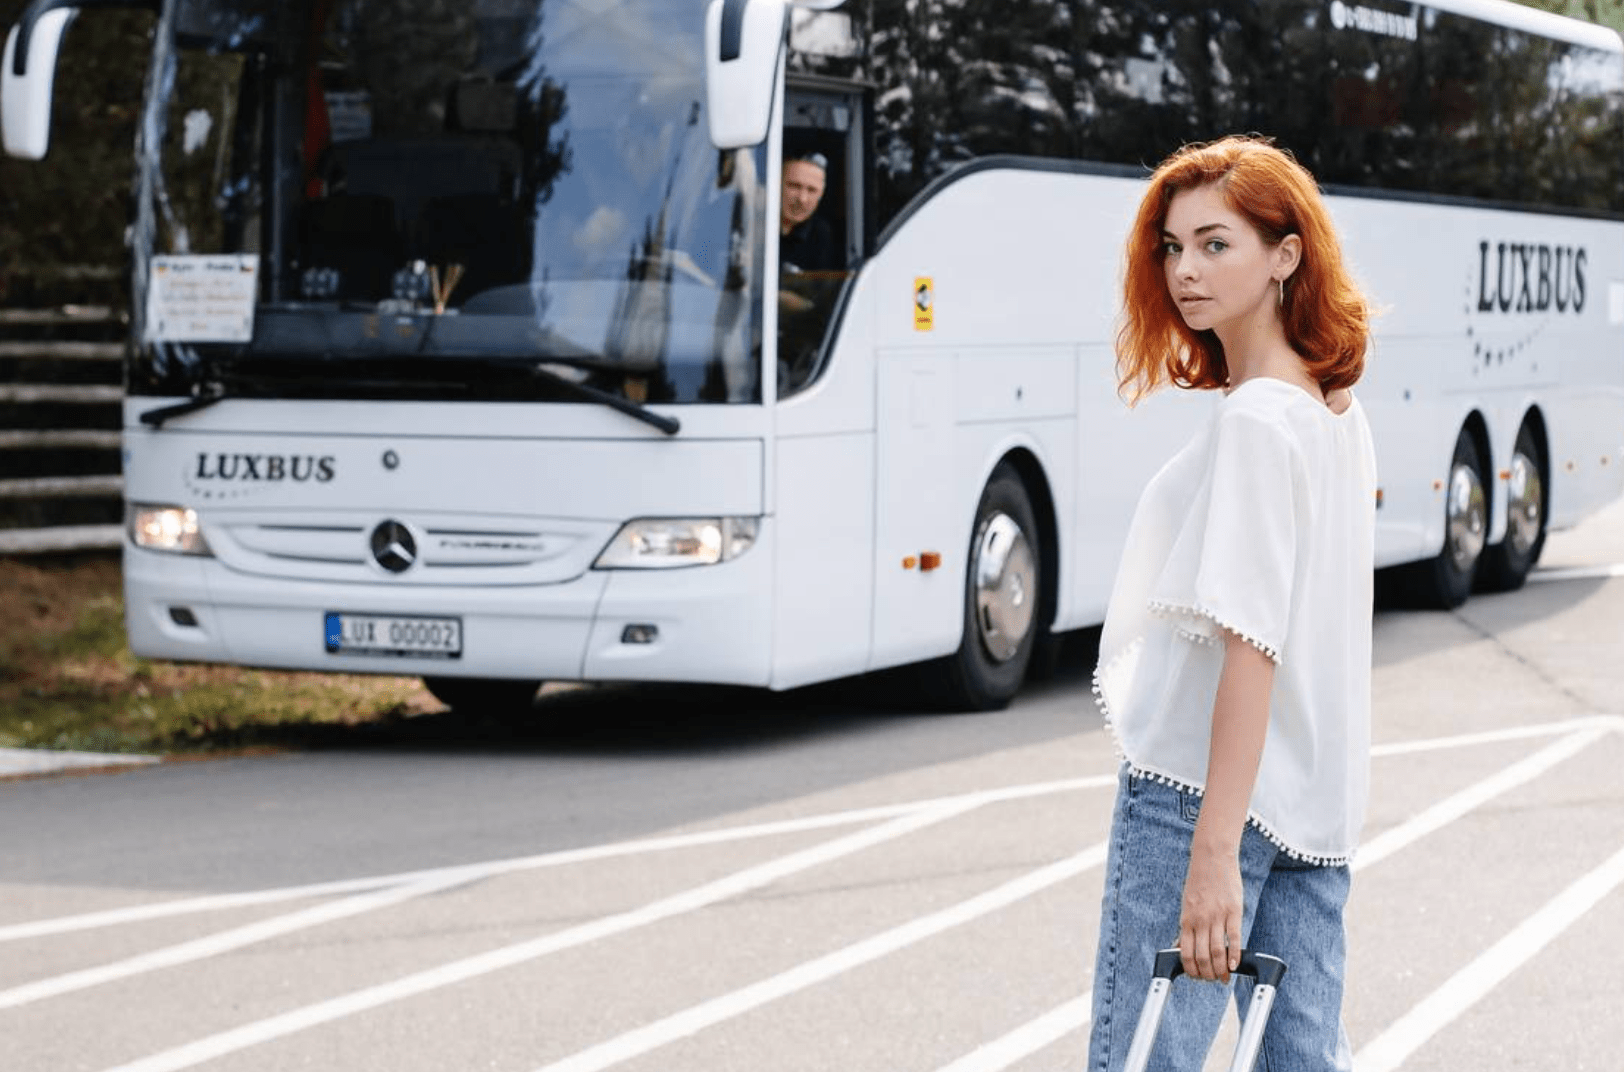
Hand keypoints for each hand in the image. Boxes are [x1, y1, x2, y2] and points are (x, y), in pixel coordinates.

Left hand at [1179, 841, 1242, 981]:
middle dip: (1207, 974)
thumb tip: (1181, 945)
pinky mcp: (1233, 911)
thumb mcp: (1187, 903)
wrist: (1212, 858)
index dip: (1191, 970)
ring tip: (1224, 977)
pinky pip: (1234, 937)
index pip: (1185, 953)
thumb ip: (1187, 925)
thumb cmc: (1199, 881)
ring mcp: (1217, 916)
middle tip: (1213, 980)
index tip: (1197, 977)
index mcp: (1186, 919)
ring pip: (1217, 951)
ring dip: (1220, 969)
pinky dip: (1234, 955)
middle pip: (1202, 956)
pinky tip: (1235, 965)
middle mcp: (1200, 920)